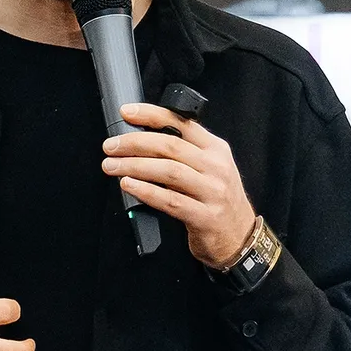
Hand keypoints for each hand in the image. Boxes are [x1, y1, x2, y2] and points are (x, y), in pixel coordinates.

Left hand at [102, 103, 258, 267]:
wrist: (239, 237)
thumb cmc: (217, 200)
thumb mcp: (209, 168)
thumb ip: (184, 153)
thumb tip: (140, 140)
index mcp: (215, 149)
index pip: (182, 123)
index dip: (151, 115)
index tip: (127, 113)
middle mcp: (216, 167)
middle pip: (170, 146)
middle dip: (134, 143)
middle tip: (110, 146)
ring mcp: (213, 192)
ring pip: (168, 171)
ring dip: (134, 166)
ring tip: (112, 166)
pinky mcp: (205, 217)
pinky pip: (170, 201)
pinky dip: (146, 191)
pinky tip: (128, 185)